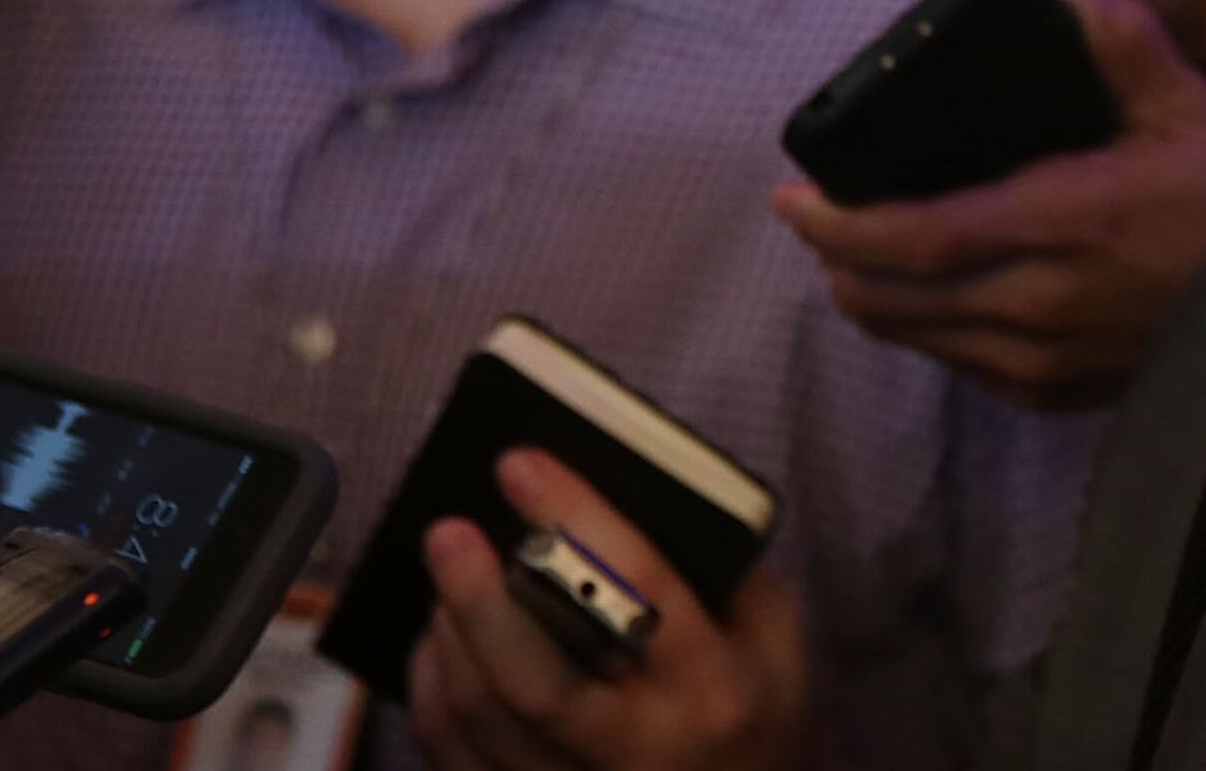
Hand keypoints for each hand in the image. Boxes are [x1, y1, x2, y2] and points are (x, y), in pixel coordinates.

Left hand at [412, 450, 809, 770]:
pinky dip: (433, 687)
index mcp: (713, 691)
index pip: (637, 593)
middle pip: (535, 682)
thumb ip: (716, 572)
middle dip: (480, 599)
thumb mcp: (772, 639)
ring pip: (481, 718)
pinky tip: (442, 640)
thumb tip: (618, 491)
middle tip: (447, 531)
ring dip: (451, 635)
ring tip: (447, 577)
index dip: (574, 520)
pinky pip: (451, 753)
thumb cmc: (755, 712)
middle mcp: (641, 752)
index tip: (519, 463)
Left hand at [773, 0, 1205, 408]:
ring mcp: (1048, 360)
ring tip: (857, 255)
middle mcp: (1039, 304)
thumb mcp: (1191, 105)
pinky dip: (929, 331)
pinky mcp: (1063, 394)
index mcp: (1060, 223)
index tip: (792, 196)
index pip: (912, 238)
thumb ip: (1119, 37)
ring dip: (875, 298)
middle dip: (839, 260)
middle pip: (893, 298)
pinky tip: (935, 297)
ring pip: (920, 338)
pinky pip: (966, 367)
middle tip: (814, 218)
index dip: (838, 223)